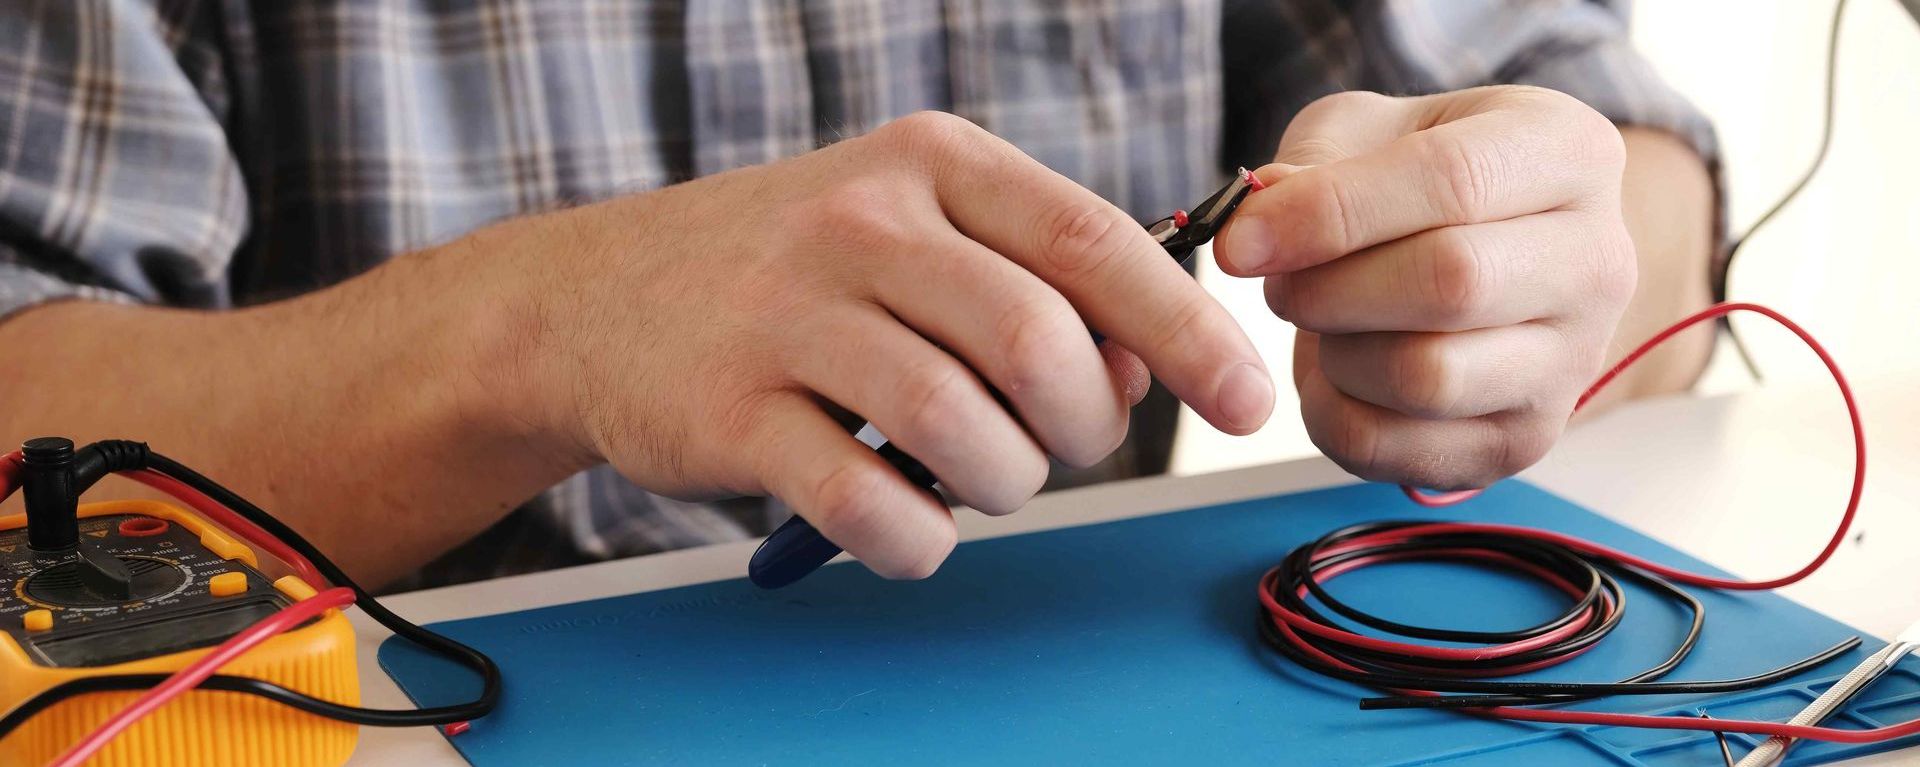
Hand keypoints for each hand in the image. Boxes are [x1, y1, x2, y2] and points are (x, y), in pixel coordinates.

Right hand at [494, 112, 1272, 578]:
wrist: (591, 302)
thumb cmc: (791, 274)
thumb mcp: (911, 232)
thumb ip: (1032, 284)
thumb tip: (1145, 374)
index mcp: (930, 165)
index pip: (1094, 242)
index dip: (1188, 329)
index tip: (1245, 398)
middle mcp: (860, 223)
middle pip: (1038, 343)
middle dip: (1082, 425)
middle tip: (1058, 446)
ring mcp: (786, 315)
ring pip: (962, 427)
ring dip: (1004, 483)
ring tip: (978, 479)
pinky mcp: (730, 411)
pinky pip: (868, 503)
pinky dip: (918, 540)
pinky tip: (910, 526)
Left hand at [1215, 87, 1635, 489]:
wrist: (1488, 254)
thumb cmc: (1419, 181)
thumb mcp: (1370, 132)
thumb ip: (1313, 163)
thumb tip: (1258, 225)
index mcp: (1568, 153)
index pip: (1452, 180)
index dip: (1330, 213)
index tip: (1242, 240)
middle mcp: (1596, 261)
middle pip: (1449, 284)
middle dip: (1328, 287)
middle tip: (1277, 280)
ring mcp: (1571, 363)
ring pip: (1425, 377)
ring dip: (1334, 351)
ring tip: (1322, 319)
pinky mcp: (1522, 440)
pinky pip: (1396, 448)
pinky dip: (1332, 414)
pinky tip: (1335, 370)